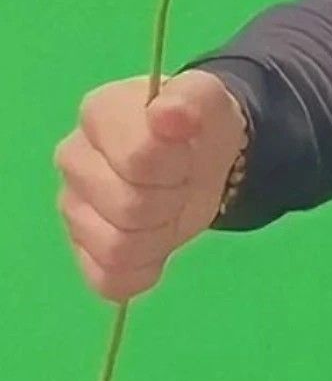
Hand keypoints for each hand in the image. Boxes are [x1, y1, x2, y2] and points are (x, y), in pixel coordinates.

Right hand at [54, 70, 247, 302]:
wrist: (198, 156)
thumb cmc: (195, 128)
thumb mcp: (208, 102)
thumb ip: (191, 100)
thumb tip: (167, 115)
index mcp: (99, 115)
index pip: (137, 160)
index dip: (176, 166)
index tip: (186, 153)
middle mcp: (73, 160)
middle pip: (128, 208)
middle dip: (172, 201)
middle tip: (181, 182)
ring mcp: (73, 208)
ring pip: (116, 249)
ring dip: (160, 237)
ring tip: (168, 209)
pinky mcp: (82, 250)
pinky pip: (108, 280)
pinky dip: (142, 271)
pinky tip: (156, 245)